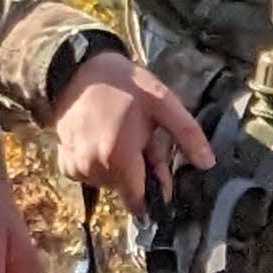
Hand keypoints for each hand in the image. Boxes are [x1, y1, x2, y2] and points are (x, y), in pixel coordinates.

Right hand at [50, 48, 209, 212]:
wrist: (78, 69)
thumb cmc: (124, 85)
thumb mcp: (163, 102)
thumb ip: (187, 134)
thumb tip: (208, 163)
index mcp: (118, 158)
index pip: (139, 203)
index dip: (154, 193)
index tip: (160, 175)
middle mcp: (93, 168)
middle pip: (126, 190)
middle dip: (138, 172)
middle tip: (140, 140)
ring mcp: (76, 167)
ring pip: (108, 183)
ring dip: (118, 168)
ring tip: (120, 135)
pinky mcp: (64, 162)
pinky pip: (89, 176)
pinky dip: (98, 165)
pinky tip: (100, 140)